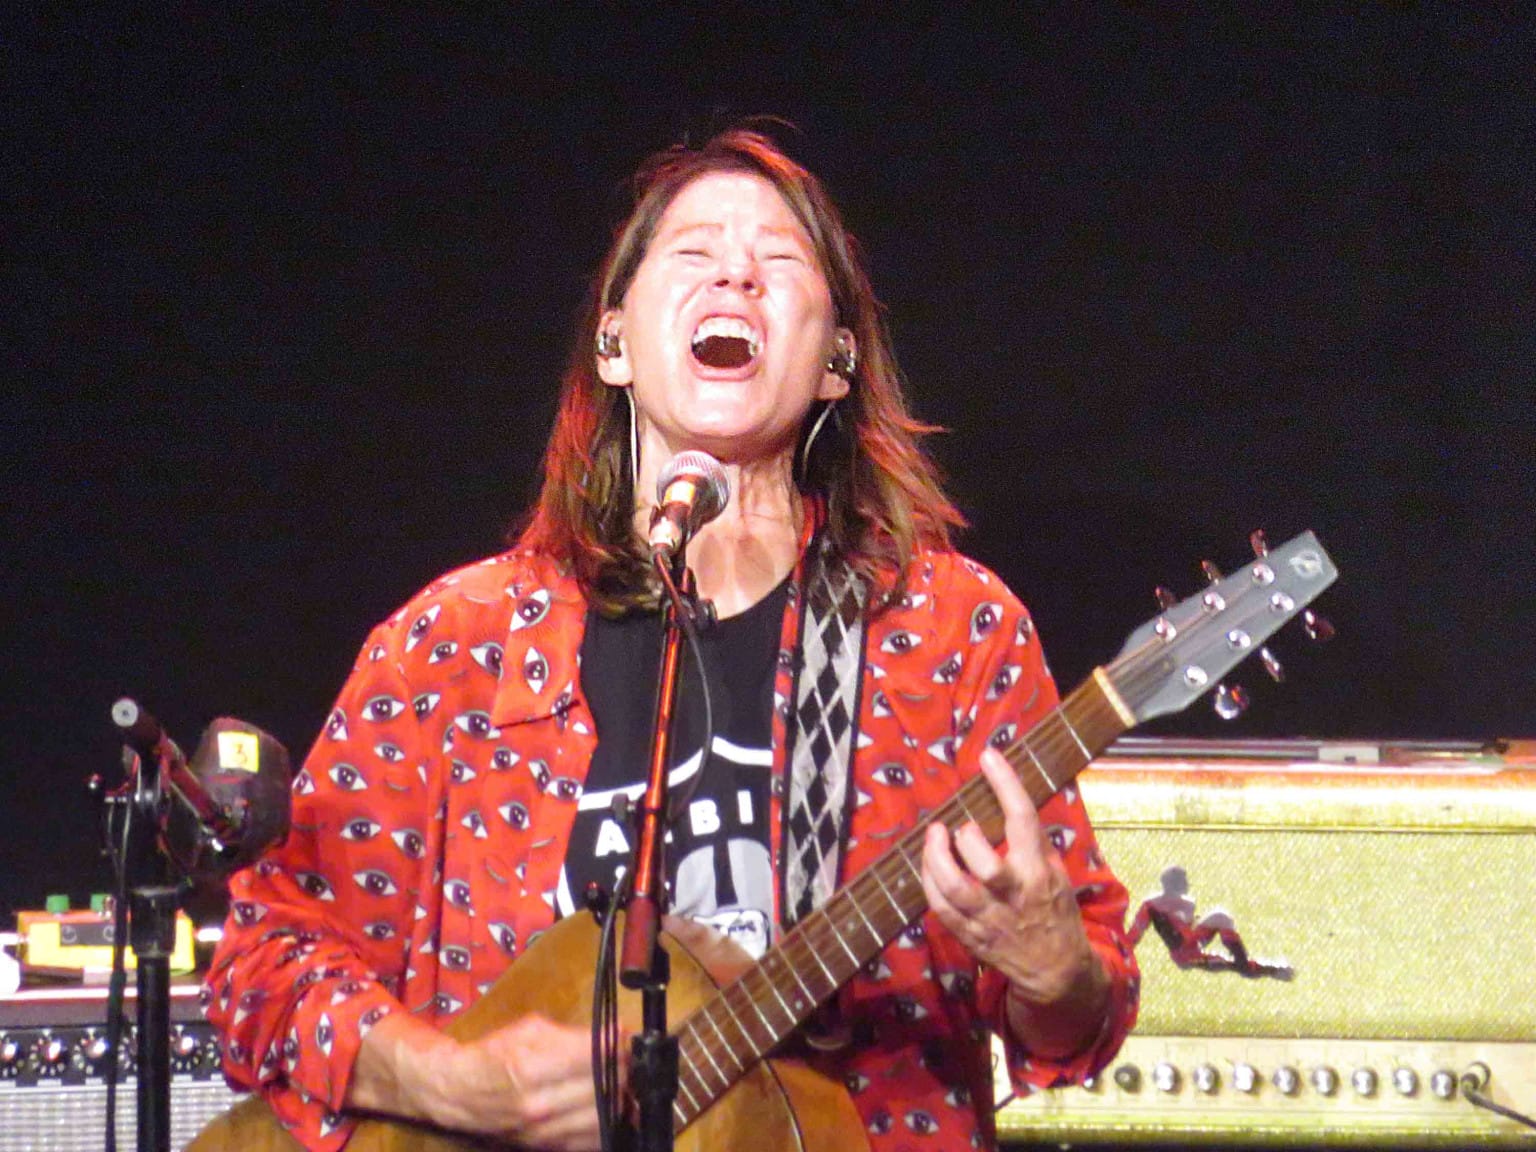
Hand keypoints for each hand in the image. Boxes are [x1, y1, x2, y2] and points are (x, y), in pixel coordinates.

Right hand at [352, 1011, 626, 1150]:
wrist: (457, 1094)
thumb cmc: (494, 1054)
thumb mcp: (530, 1030)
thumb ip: (574, 1035)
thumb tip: (616, 1034)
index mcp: (531, 1067)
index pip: (594, 1057)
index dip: (619, 1044)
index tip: (629, 1035)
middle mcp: (538, 1105)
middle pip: (603, 1088)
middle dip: (625, 1068)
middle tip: (631, 1055)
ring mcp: (542, 1132)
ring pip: (603, 1117)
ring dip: (622, 1096)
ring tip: (626, 1079)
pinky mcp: (546, 1148)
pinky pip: (590, 1140)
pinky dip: (609, 1123)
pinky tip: (616, 1107)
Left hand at [920, 746, 1107, 1054]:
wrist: (1056, 971)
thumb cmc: (1055, 911)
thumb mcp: (1057, 873)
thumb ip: (1033, 842)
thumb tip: (1008, 800)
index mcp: (1040, 872)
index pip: (1023, 819)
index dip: (1005, 783)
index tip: (989, 756)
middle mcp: (1014, 894)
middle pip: (983, 862)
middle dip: (965, 837)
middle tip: (959, 826)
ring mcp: (990, 918)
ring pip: (955, 888)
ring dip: (935, 858)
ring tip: (932, 837)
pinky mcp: (970, 935)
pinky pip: (940, 908)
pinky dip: (928, 883)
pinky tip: (928, 865)